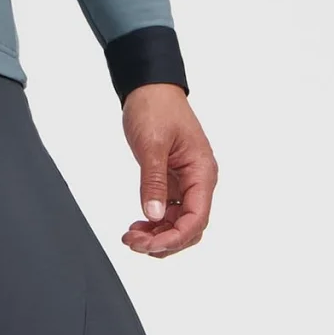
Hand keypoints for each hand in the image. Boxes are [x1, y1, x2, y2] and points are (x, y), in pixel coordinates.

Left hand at [119, 83, 213, 256]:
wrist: (150, 89)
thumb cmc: (156, 108)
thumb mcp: (152, 145)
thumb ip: (154, 182)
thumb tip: (155, 214)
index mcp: (202, 172)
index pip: (197, 218)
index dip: (174, 238)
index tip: (148, 245)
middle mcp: (198, 181)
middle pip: (190, 228)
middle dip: (164, 241)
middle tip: (133, 242)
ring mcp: (186, 183)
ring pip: (179, 223)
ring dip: (158, 236)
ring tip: (131, 236)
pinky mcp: (173, 181)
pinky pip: (169, 212)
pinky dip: (154, 224)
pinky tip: (138, 225)